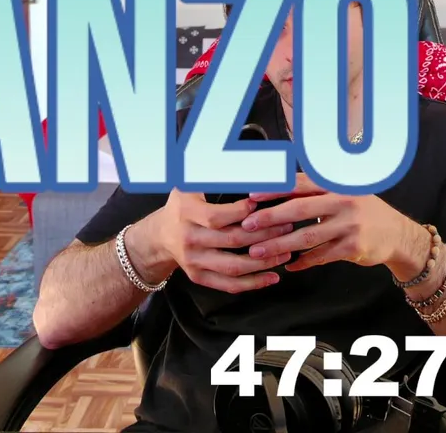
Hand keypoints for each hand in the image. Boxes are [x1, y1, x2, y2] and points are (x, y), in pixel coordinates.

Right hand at [134, 190, 294, 293]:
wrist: (159, 237)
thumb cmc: (181, 206)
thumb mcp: (188, 184)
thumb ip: (212, 174)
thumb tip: (240, 160)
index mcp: (186, 214)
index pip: (217, 216)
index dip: (241, 212)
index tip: (261, 205)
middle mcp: (189, 239)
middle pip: (232, 240)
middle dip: (263, 234)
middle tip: (286, 226)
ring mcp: (194, 261)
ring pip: (233, 266)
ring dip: (263, 262)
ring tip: (285, 253)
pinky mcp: (199, 277)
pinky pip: (228, 285)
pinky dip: (252, 284)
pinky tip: (272, 277)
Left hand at [239, 176, 428, 278]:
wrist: (398, 234)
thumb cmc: (364, 211)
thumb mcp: (344, 192)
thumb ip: (316, 190)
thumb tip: (278, 184)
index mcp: (337, 184)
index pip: (300, 184)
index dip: (274, 189)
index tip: (251, 197)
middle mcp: (343, 201)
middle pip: (299, 210)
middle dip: (270, 218)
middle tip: (247, 226)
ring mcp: (348, 225)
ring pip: (306, 237)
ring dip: (279, 245)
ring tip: (258, 252)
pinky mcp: (352, 247)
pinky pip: (320, 256)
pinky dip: (302, 262)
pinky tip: (288, 266)